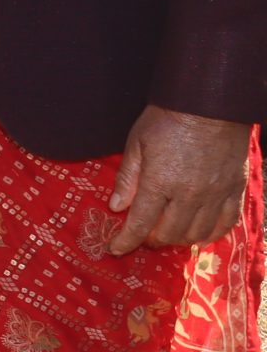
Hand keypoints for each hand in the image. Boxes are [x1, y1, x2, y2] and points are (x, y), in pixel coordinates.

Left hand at [104, 105, 252, 254]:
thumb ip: (127, 178)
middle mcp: (190, 194)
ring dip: (179, 239)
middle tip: (142, 235)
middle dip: (152, 240)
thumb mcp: (137, 143)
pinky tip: (200, 232)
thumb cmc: (168, 119)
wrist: (211, 103)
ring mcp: (216, 194)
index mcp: (160, 182)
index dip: (125, 240)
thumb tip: (117, 207)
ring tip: (168, 234)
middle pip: (169, 233)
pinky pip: (226, 223)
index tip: (115, 248)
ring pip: (197, 233)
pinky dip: (211, 234)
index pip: (140, 223)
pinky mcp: (235, 189)